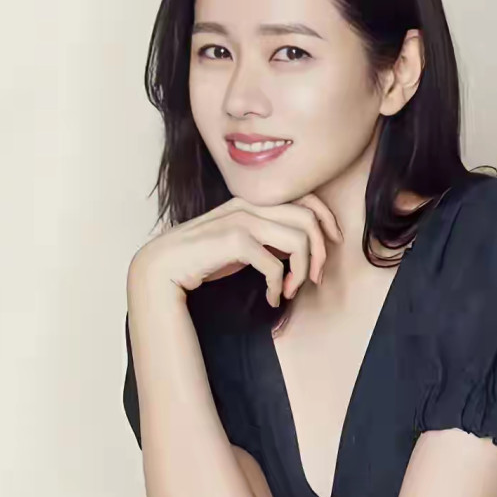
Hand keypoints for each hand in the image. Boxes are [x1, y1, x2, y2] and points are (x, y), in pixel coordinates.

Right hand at [128, 193, 342, 307]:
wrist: (163, 266)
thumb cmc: (203, 258)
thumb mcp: (242, 242)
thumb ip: (269, 237)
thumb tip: (299, 249)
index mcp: (254, 201)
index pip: (307, 199)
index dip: (327, 221)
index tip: (333, 244)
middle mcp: (250, 205)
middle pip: (309, 220)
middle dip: (320, 253)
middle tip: (313, 279)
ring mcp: (242, 220)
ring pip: (299, 240)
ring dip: (301, 272)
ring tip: (289, 291)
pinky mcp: (234, 240)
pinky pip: (275, 264)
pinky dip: (279, 286)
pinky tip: (273, 298)